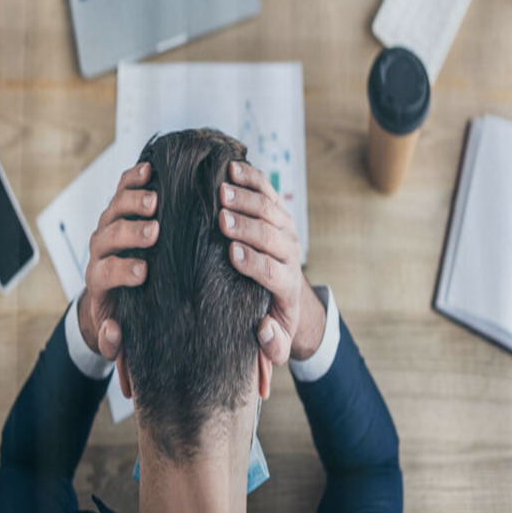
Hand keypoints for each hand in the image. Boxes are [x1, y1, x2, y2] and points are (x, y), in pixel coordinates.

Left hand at [78, 162, 158, 359]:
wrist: (111, 290)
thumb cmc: (121, 312)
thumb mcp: (115, 336)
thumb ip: (112, 341)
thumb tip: (113, 331)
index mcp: (99, 280)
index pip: (105, 273)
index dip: (122, 271)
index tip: (143, 272)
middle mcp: (100, 249)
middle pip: (109, 236)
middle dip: (130, 233)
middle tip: (153, 231)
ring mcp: (109, 226)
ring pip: (114, 209)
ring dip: (132, 202)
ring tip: (154, 199)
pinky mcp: (119, 209)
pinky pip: (122, 189)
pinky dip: (134, 178)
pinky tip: (151, 169)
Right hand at [219, 161, 325, 364]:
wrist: (288, 292)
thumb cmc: (271, 317)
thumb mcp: (274, 342)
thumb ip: (271, 344)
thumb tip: (262, 328)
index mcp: (287, 284)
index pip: (273, 271)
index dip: (255, 262)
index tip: (232, 254)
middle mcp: (290, 253)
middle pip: (271, 235)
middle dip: (248, 226)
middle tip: (222, 218)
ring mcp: (285, 229)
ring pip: (269, 208)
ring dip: (247, 198)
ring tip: (221, 190)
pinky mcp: (279, 211)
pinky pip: (267, 190)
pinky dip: (251, 177)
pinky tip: (231, 168)